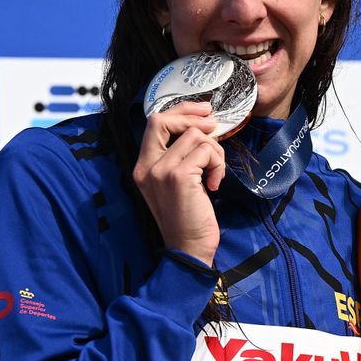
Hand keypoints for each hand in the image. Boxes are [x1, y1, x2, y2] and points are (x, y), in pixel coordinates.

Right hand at [133, 101, 225, 266]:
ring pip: (195, 135)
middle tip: (215, 126)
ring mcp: (160, 170)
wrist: (188, 249)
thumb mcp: (178, 183)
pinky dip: (218, 163)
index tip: (203, 112)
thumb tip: (202, 127)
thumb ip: (181, 157)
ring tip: (214, 173)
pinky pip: (207, 150)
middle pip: (163, 119)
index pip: (154, 122)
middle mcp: (145, 166)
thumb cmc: (189, 218)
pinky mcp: (178, 177)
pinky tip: (215, 184)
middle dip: (193, 117)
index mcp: (142, 166)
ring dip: (215, 150)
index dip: (180, 111)